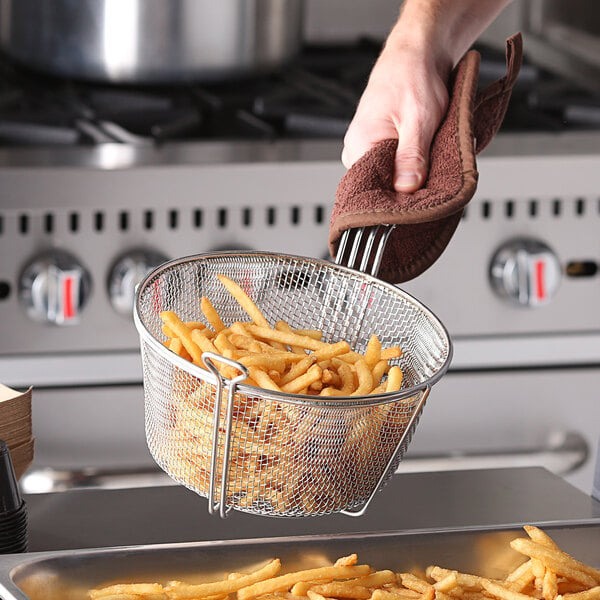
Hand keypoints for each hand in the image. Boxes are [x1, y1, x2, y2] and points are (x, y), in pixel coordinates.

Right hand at [341, 43, 449, 192]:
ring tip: (430, 154)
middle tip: (433, 171)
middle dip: (409, 184)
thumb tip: (406, 188)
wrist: (416, 54)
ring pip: (392, 177)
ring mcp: (367, 149)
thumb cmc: (413, 77)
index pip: (372, 190)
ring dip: (414, 173)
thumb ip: (411, 157)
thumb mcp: (419, 120)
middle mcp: (357, 151)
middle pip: (382, 186)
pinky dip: (414, 164)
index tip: (420, 198)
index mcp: (359, 146)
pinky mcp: (380, 147)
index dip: (397, 199)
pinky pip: (396, 166)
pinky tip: (426, 153)